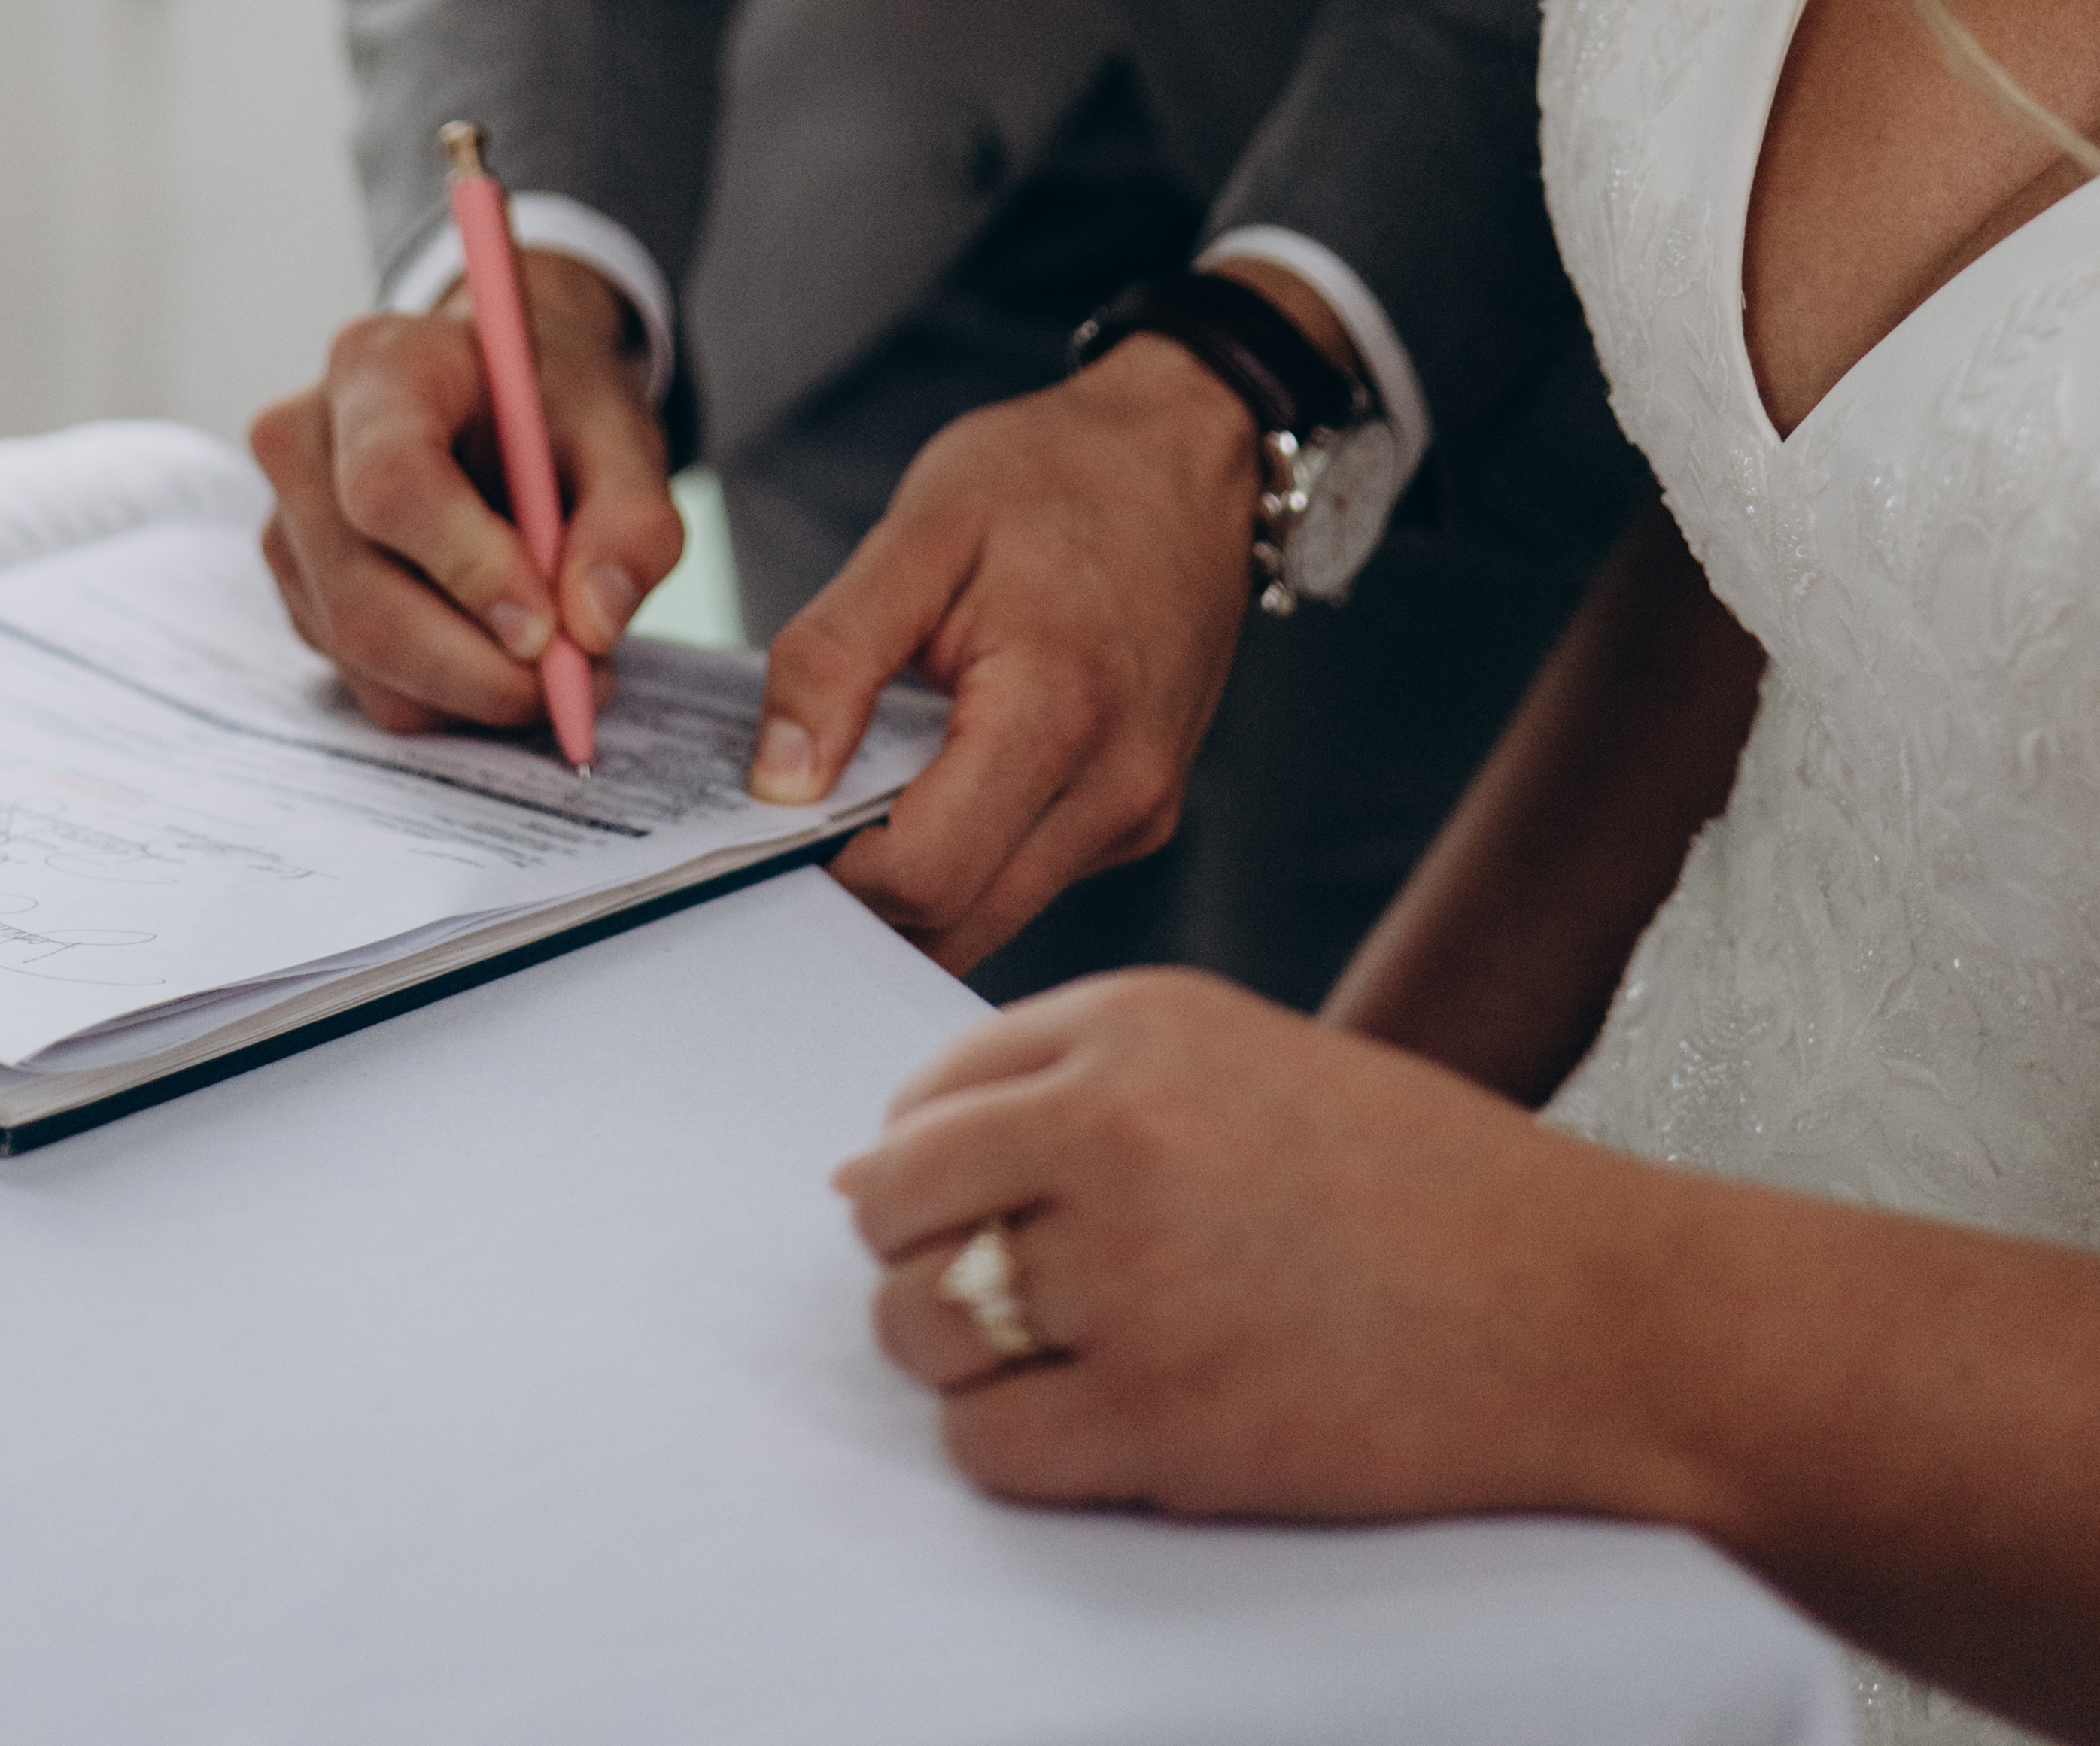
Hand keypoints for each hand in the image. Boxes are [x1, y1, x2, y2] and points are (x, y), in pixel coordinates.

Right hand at [248, 252, 682, 737]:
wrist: (502, 399)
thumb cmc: (554, 408)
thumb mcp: (623, 437)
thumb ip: (631, 523)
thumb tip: (593, 624)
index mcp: (380, 366)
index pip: (392, 482)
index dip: (470, 569)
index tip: (551, 628)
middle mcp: (304, 441)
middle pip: (364, 596)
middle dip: (480, 669)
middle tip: (581, 682)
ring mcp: (287, 523)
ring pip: (363, 654)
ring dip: (473, 692)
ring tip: (562, 663)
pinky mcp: (299, 590)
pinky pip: (365, 681)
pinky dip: (447, 698)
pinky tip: (504, 654)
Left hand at [744, 338, 1264, 973]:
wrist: (1182, 452)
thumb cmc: (1053, 475)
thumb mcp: (920, 532)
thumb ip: (836, 654)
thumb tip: (777, 782)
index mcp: (1055, 714)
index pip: (921, 875)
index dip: (827, 866)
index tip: (768, 816)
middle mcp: (1114, 790)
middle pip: (954, 921)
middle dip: (860, 888)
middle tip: (799, 806)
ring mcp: (1136, 811)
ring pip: (992, 917)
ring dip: (913, 878)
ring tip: (865, 779)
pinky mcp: (1141, 813)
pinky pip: (1029, 878)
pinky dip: (966, 853)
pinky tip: (932, 773)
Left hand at [837, 969, 1671, 1522]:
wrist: (1585, 1308)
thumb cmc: (1429, 1190)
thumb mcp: (1247, 1064)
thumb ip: (1085, 1088)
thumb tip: (890, 1164)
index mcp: (1133, 1024)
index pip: (928, 1091)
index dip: (927, 1166)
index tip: (961, 1211)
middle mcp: (1111, 1128)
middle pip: (893, 1204)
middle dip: (919, 1258)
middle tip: (996, 1296)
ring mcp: (1130, 1275)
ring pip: (920, 1328)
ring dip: (963, 1361)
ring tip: (1061, 1361)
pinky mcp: (1160, 1417)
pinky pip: (987, 1444)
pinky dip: (1017, 1451)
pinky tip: (1099, 1426)